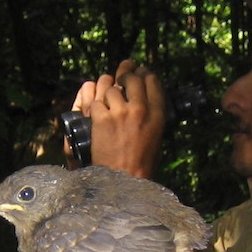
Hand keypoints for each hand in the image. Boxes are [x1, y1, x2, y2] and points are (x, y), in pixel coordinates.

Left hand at [71, 60, 164, 177]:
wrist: (125, 180)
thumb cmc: (142, 164)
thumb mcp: (156, 136)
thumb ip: (151, 115)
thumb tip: (143, 99)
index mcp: (157, 114)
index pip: (152, 81)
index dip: (144, 73)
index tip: (139, 71)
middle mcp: (140, 109)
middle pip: (132, 78)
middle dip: (124, 74)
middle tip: (120, 76)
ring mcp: (120, 113)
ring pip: (110, 89)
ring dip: (106, 94)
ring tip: (106, 103)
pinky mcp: (101, 120)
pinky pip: (96, 103)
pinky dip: (94, 109)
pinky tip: (96, 118)